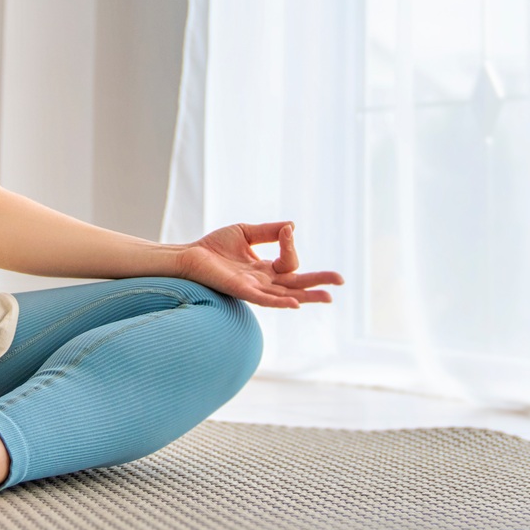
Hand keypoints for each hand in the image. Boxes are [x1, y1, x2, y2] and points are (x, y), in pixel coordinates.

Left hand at [174, 220, 342, 308]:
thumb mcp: (245, 232)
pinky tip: (295, 303)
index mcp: (265, 270)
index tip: (288, 230)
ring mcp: (254, 289)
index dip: (290, 244)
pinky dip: (280, 301)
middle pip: (297, 284)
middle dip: (318, 282)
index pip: (289, 261)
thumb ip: (268, 231)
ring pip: (286, 294)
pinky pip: (264, 299)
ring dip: (307, 296)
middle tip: (341, 281)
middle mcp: (263, 282)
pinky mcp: (242, 291)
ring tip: (328, 297)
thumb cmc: (213, 247)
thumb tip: (292, 226)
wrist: (188, 255)